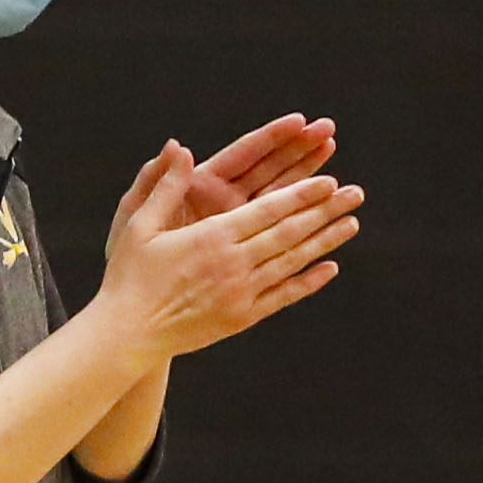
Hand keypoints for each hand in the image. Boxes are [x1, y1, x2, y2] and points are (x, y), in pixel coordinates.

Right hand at [95, 143, 361, 363]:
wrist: (127, 334)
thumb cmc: (128, 276)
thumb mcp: (139, 226)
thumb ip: (165, 187)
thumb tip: (179, 147)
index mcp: (211, 237)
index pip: (268, 210)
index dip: (301, 194)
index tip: (329, 181)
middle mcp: (233, 263)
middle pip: (289, 231)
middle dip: (325, 210)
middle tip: (355, 193)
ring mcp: (241, 292)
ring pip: (292, 261)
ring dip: (325, 241)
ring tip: (352, 223)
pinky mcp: (242, 317)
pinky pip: (283, 295)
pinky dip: (308, 281)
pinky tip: (329, 268)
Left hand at [110, 114, 336, 253]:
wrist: (136, 302)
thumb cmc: (129, 255)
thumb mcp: (137, 216)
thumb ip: (155, 180)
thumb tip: (173, 145)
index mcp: (201, 186)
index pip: (243, 154)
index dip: (271, 137)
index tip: (300, 121)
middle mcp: (225, 201)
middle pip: (269, 168)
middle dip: (299, 149)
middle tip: (329, 130)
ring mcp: (239, 226)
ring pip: (281, 197)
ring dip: (309, 179)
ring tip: (336, 160)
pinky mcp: (247, 253)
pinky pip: (280, 237)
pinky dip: (303, 229)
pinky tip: (331, 222)